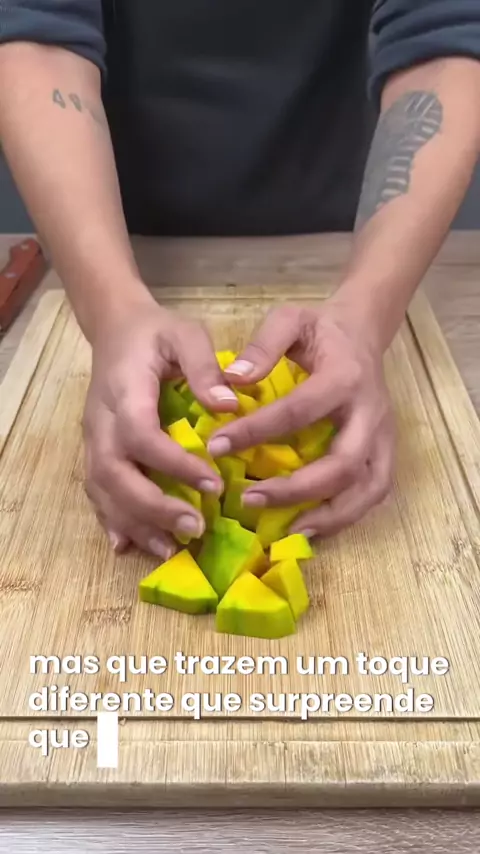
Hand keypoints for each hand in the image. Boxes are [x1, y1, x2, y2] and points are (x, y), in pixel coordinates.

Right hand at [83, 294, 237, 557]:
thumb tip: (229, 406)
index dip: (174, 464)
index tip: (214, 483)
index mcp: (124, 391)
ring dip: (134, 523)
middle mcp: (101, 421)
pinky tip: (129, 546)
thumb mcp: (186, 334)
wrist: (117, 329)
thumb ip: (205, 367)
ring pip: (103, 490)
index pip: (141, 436)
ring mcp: (94, 440)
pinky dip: (112, 520)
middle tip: (194, 527)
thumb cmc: (157, 333)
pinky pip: (97, 492)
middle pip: (114, 473)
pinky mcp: (97, 451)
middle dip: (152, 506)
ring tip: (170, 550)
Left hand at [208, 299, 395, 537]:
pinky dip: (345, 516)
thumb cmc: (320, 329)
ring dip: (328, 515)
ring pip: (367, 489)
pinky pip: (373, 492)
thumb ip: (262, 345)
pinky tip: (310, 527)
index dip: (257, 431)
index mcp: (345, 376)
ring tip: (285, 530)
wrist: (363, 331)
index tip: (216, 446)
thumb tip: (231, 381)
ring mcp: (383, 436)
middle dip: (295, 488)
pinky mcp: (385, 451)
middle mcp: (371, 412)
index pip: (299, 411)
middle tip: (249, 498)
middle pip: (342, 464)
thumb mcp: (289, 319)